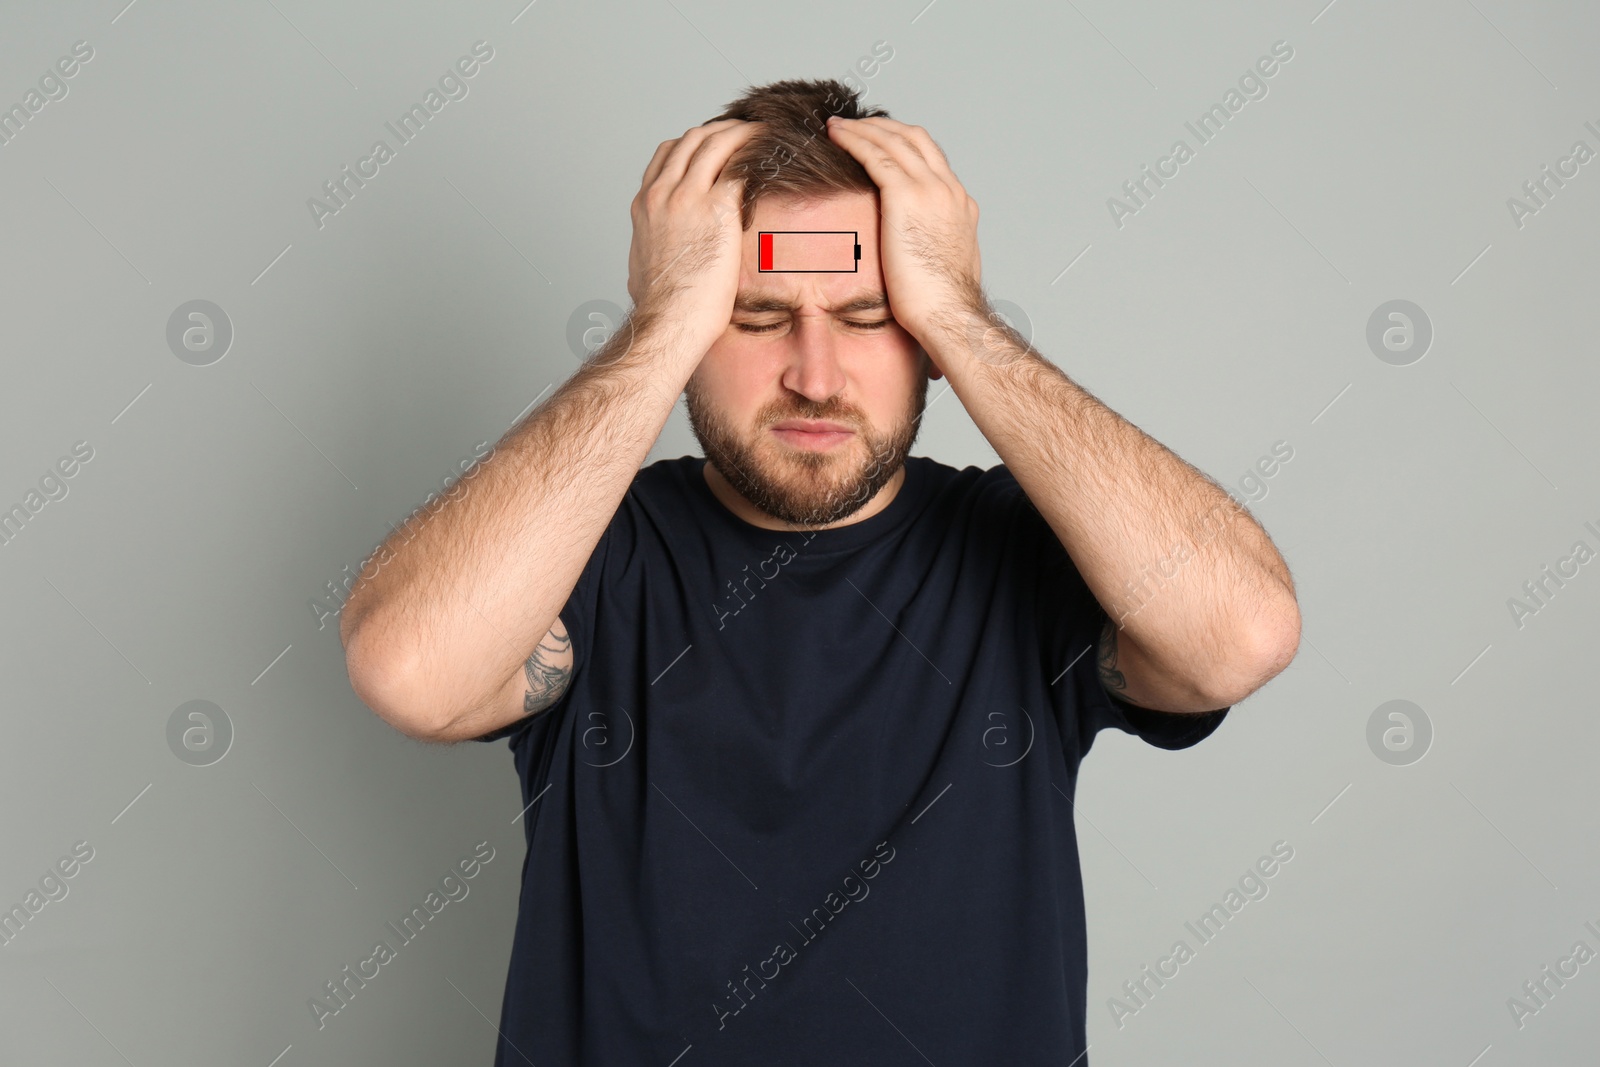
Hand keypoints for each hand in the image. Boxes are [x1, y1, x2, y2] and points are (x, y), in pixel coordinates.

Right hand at [626, 118, 762, 355]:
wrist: (670, 320)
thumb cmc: (662, 308)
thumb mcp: (642, 268)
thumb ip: (650, 250)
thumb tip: (650, 263)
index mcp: (645, 205)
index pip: (668, 154)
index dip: (694, 144)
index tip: (715, 147)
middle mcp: (662, 193)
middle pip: (692, 139)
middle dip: (721, 130)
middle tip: (746, 132)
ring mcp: (687, 197)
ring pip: (715, 142)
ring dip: (741, 133)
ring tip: (763, 133)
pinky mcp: (716, 208)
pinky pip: (739, 165)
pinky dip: (755, 154)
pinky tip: (771, 156)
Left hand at [824, 116, 984, 348]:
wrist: (949, 314)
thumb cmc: (942, 307)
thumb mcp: (942, 268)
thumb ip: (932, 250)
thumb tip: (919, 258)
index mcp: (960, 205)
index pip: (931, 159)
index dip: (903, 144)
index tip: (880, 143)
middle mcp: (949, 190)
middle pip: (915, 138)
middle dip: (883, 126)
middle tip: (855, 125)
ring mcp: (931, 189)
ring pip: (894, 139)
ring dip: (863, 127)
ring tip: (837, 125)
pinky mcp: (906, 196)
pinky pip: (875, 154)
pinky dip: (854, 139)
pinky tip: (835, 136)